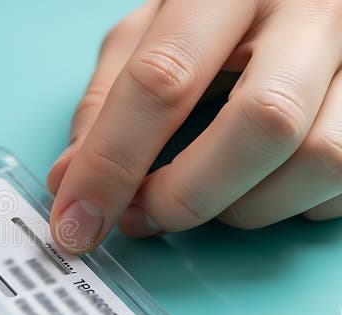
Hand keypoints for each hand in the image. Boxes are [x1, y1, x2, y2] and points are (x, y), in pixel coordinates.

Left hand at [48, 0, 341, 252]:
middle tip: (143, 216)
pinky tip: (261, 184)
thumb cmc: (220, 13)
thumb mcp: (152, 32)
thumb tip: (68, 180)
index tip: (76, 222)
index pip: (164, 77)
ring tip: (205, 197)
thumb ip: (107, 98)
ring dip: (245, 208)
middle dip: (187, 194)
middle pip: (261, 123)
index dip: (111, 162)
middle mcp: (312, 11)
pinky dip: (294, 204)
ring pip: (321, 158)